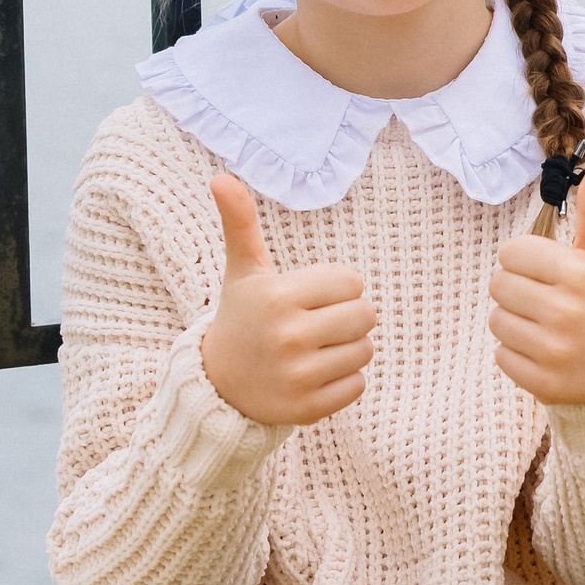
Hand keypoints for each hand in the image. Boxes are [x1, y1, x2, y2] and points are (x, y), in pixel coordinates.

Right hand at [199, 173, 375, 425]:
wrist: (219, 386)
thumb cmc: (243, 317)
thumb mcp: (243, 271)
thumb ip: (239, 223)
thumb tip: (221, 176)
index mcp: (277, 297)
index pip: (352, 282)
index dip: (337, 288)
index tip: (308, 297)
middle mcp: (287, 336)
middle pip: (365, 315)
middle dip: (348, 317)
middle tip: (316, 324)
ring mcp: (298, 376)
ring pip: (365, 350)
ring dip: (347, 349)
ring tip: (313, 350)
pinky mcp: (308, 408)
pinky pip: (359, 384)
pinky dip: (343, 381)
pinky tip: (313, 376)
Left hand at [489, 161, 584, 404]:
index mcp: (580, 273)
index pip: (511, 252)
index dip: (526, 259)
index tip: (549, 271)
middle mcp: (566, 311)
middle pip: (498, 285)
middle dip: (518, 289)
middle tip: (547, 299)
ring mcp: (554, 350)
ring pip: (497, 320)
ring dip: (515, 321)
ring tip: (547, 326)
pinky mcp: (543, 382)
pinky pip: (501, 355)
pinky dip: (517, 353)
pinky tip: (546, 351)